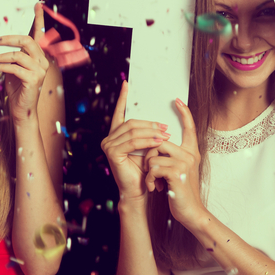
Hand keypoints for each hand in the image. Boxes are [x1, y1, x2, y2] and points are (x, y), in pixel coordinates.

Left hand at [0, 3, 49, 122]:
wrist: (22, 111)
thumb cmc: (16, 88)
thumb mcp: (13, 68)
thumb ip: (11, 56)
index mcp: (39, 56)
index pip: (40, 34)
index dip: (39, 18)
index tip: (37, 4)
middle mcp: (43, 61)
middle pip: (27, 40)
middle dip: (7, 38)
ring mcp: (40, 70)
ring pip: (18, 55)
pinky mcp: (34, 80)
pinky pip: (14, 68)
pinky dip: (0, 66)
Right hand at [100, 80, 167, 201]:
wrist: (139, 191)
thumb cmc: (145, 171)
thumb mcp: (147, 148)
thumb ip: (147, 134)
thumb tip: (160, 120)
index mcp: (116, 135)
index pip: (120, 113)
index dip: (123, 98)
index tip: (127, 84)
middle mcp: (109, 138)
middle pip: (131, 122)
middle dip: (150, 123)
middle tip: (166, 126)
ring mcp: (108, 145)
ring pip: (133, 131)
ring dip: (152, 131)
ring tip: (166, 134)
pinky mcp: (112, 152)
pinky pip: (132, 142)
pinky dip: (147, 140)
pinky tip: (158, 141)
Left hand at [143, 98, 204, 229]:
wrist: (191, 212)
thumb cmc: (180, 191)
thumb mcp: (178, 170)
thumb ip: (171, 156)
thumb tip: (157, 144)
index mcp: (191, 151)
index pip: (189, 127)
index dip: (184, 113)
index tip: (177, 99)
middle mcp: (190, 154)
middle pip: (160, 141)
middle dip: (149, 156)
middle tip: (151, 171)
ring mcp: (184, 164)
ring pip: (154, 154)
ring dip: (148, 169)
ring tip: (153, 181)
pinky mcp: (177, 174)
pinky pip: (153, 168)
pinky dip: (150, 179)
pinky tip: (155, 188)